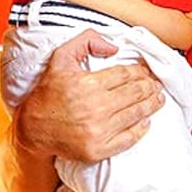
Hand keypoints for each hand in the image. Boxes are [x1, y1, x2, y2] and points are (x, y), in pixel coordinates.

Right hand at [15, 31, 164, 164]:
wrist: (32, 128)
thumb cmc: (48, 92)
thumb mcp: (61, 58)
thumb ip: (85, 41)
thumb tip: (114, 47)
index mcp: (88, 84)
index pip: (126, 74)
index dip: (140, 72)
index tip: (146, 72)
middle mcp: (96, 108)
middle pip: (136, 93)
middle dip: (150, 87)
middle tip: (156, 85)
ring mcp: (98, 131)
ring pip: (137, 114)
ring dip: (152, 105)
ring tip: (158, 99)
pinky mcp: (99, 150)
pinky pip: (129, 138)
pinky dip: (141, 129)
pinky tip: (146, 121)